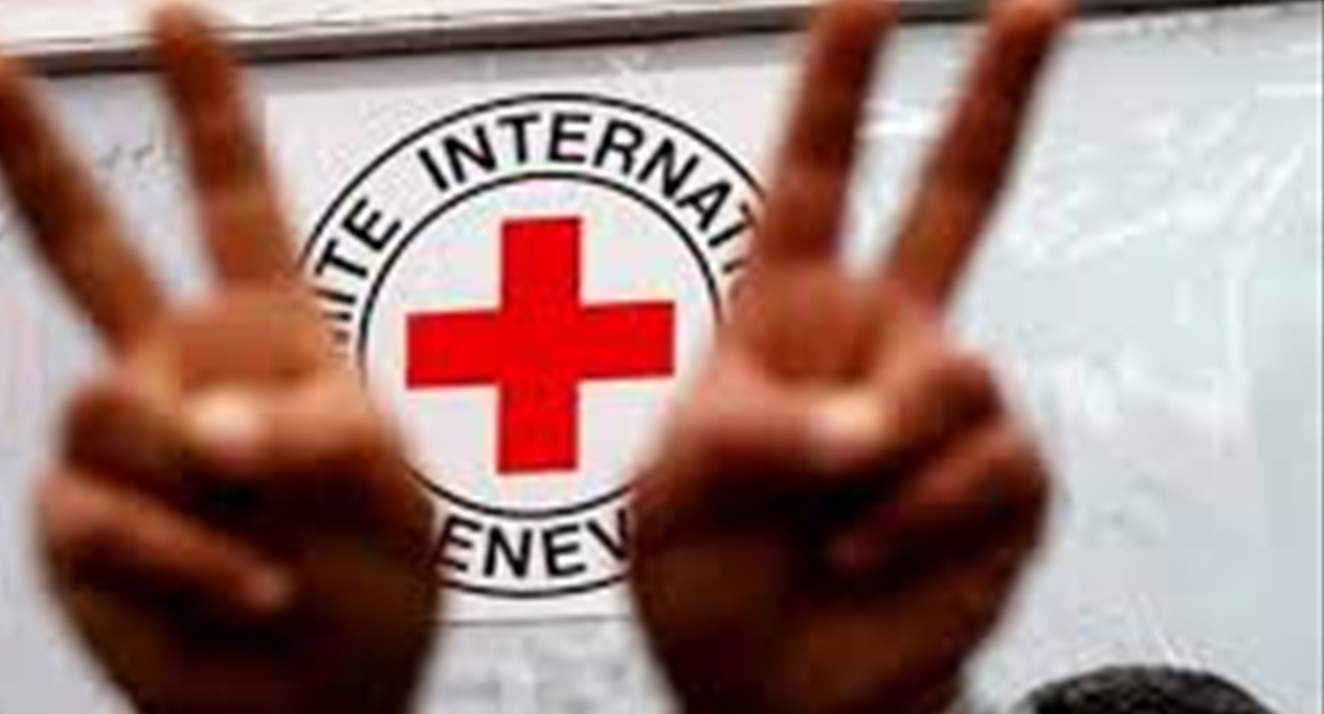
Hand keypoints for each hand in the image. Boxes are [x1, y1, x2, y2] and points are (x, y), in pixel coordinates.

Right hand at [0, 7, 437, 713]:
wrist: (328, 708)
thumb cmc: (375, 590)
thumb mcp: (393, 491)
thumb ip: (315, 431)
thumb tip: (203, 421)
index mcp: (272, 341)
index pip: (235, 205)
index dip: (209, 109)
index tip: (174, 17)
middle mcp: (181, 376)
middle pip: (86, 246)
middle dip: (30, 151)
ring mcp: (123, 450)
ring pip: (105, 403)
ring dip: (202, 484)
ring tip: (274, 546)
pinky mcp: (81, 528)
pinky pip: (99, 511)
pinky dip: (189, 561)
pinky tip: (249, 592)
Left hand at [629, 1, 1064, 712]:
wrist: (772, 698)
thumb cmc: (710, 588)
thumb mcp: (678, 491)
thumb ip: (758, 431)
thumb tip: (875, 421)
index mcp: (783, 322)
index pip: (816, 181)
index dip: (837, 89)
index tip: (865, 3)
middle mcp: (876, 346)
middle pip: (957, 199)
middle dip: (998, 99)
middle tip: (1037, 4)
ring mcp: (942, 412)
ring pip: (961, 369)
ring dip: (886, 460)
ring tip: (829, 530)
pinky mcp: (1001, 482)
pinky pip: (991, 462)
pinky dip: (918, 519)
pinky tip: (866, 557)